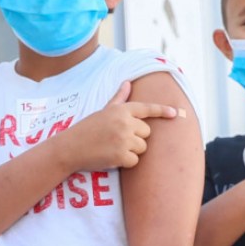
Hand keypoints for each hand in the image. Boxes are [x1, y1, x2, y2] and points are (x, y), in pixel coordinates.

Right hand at [61, 80, 179, 170]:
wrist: (69, 148)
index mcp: (121, 110)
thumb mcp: (102, 111)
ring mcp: (123, 139)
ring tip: (113, 148)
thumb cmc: (86, 129)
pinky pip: (135, 161)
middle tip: (117, 140)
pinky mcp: (120, 155)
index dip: (162, 110)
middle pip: (147, 132)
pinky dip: (125, 162)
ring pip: (142, 147)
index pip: (146, 108)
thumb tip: (128, 83)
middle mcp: (124, 122)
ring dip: (131, 151)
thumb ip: (118, 99)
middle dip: (136, 138)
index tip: (175, 113)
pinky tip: (112, 158)